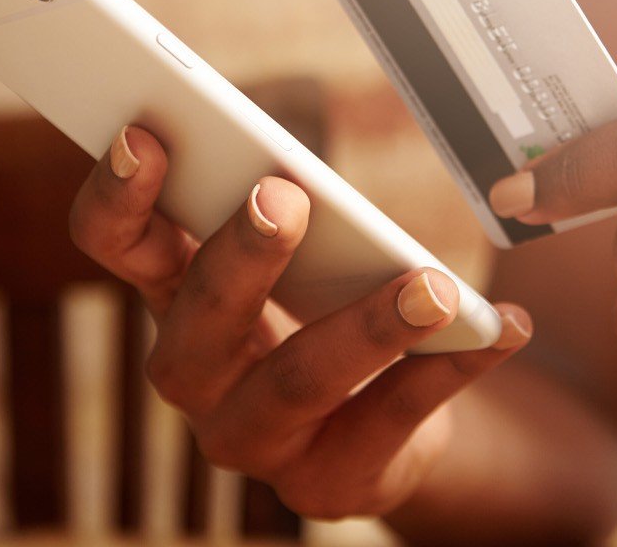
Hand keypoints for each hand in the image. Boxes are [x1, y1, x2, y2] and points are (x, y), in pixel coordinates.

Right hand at [70, 125, 532, 518]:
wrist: (383, 421)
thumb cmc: (322, 305)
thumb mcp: (294, 252)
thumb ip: (275, 206)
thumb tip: (287, 166)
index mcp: (173, 297)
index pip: (116, 247)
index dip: (116, 198)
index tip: (142, 136)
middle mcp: (197, 377)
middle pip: (195, 327)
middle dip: (238, 260)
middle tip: (284, 196)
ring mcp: (257, 441)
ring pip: (296, 384)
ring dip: (365, 329)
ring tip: (432, 286)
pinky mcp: (330, 481)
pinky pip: (394, 421)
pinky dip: (454, 367)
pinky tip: (500, 327)